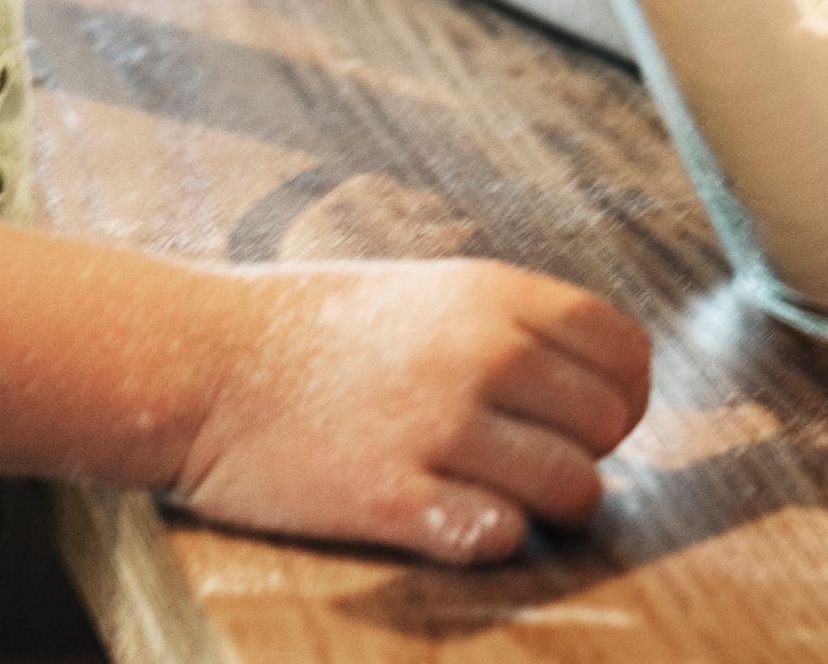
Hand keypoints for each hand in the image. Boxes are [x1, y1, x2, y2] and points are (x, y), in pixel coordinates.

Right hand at [170, 259, 651, 564]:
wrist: (204, 364)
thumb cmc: (312, 328)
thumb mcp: (423, 290)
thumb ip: (507, 325)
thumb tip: (596, 383)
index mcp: (487, 292)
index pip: (623, 347)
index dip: (623, 392)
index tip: (593, 416)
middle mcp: (478, 352)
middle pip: (609, 424)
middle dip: (586, 452)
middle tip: (533, 456)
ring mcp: (440, 427)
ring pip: (573, 490)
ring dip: (548, 504)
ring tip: (498, 492)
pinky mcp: (398, 500)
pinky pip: (501, 537)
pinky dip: (489, 536)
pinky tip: (447, 513)